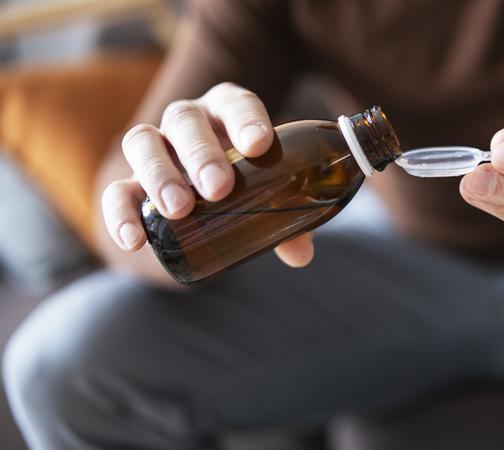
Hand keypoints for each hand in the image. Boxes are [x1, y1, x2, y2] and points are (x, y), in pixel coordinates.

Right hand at [101, 82, 313, 269]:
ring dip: (159, 174)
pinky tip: (135, 240)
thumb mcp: (269, 196)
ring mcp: (154, 148)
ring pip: (142, 141)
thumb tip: (301, 253)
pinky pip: (114, 191)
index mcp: (227, 113)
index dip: (246, 119)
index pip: (236, 103)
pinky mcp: (128, 182)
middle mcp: (187, 121)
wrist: (203, 203)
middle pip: (185, 120)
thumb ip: (288, 221)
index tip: (260, 145)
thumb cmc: (246, 187)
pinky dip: (120, 214)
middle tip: (219, 188)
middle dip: (201, 153)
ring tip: (179, 210)